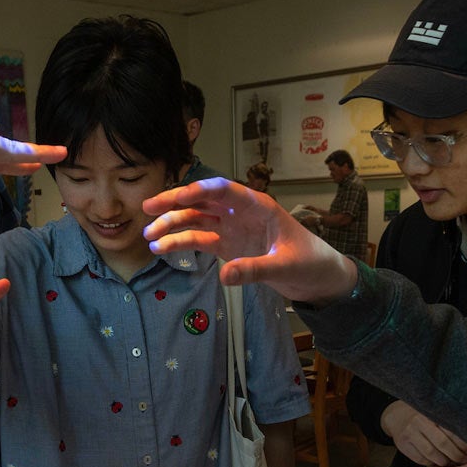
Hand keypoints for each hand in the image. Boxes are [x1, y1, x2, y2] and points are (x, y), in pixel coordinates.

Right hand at [141, 178, 356, 301]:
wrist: (317, 276)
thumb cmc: (309, 261)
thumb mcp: (285, 266)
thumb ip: (255, 269)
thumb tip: (225, 276)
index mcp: (258, 206)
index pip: (226, 190)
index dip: (201, 190)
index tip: (179, 196)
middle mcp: (240, 212)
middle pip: (203, 201)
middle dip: (175, 203)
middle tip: (148, 207)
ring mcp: (231, 228)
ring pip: (196, 220)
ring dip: (172, 225)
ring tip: (148, 236)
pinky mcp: (227, 245)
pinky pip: (199, 240)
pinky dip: (180, 243)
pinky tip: (161, 248)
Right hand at [381, 401, 466, 466]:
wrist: (396, 417)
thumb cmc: (422, 418)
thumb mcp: (435, 415)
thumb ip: (449, 425)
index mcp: (432, 413)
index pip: (452, 430)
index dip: (463, 443)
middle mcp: (420, 421)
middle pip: (443, 443)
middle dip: (456, 455)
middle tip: (463, 460)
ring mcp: (410, 433)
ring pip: (431, 453)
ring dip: (443, 461)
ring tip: (450, 462)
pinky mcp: (403, 444)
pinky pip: (420, 459)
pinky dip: (430, 463)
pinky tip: (436, 462)